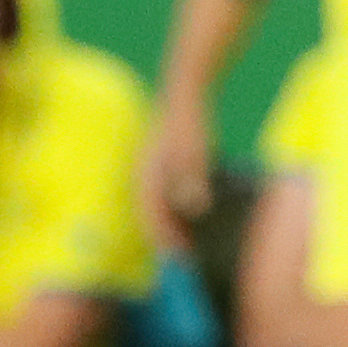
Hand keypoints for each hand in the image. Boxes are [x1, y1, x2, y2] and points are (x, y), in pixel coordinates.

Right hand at [138, 92, 213, 253]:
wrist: (186, 88)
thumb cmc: (189, 120)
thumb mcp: (193, 149)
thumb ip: (191, 176)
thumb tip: (194, 209)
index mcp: (147, 176)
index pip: (152, 216)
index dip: (166, 239)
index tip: (181, 258)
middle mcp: (147, 175)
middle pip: (155, 214)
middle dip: (170, 236)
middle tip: (189, 258)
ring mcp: (155, 168)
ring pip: (163, 205)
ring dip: (176, 224)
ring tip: (194, 241)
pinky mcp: (168, 162)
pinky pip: (172, 193)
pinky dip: (183, 208)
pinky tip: (200, 213)